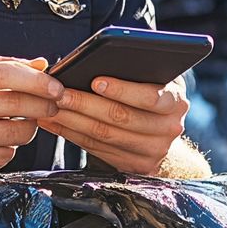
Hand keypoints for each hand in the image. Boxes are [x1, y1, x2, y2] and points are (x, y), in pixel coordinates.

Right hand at [0, 52, 63, 175]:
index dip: (38, 81)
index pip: (5, 75)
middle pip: (15, 107)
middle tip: (53, 103)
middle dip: (43, 105)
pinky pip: (0, 158)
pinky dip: (8, 148)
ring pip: (13, 135)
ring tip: (22, 119)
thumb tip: (41, 65)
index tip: (57, 86)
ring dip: (28, 128)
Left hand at [39, 75, 188, 174]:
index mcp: (175, 102)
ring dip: (73, 121)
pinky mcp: (135, 167)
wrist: (163, 133)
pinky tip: (56, 123)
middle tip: (60, 93)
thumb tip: (99, 60)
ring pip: (105, 136)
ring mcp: (153, 152)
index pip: (150, 97)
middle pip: (122, 117)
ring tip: (51, 107)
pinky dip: (73, 135)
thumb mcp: (155, 79)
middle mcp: (169, 129)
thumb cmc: (151, 94)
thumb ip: (138, 72)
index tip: (95, 80)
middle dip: (86, 104)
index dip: (122, 89)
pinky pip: (97, 150)